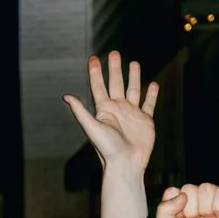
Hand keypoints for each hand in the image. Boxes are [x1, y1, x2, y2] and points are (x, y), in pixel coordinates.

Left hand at [62, 51, 157, 180]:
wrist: (126, 163)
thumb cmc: (107, 148)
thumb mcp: (91, 127)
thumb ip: (80, 111)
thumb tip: (66, 96)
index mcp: (104, 109)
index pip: (98, 86)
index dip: (95, 72)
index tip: (94, 58)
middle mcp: (117, 109)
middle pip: (115, 83)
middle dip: (114, 68)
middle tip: (114, 53)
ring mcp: (132, 114)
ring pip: (132, 89)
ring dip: (133, 76)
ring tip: (133, 63)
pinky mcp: (145, 120)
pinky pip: (148, 103)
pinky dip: (151, 94)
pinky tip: (153, 84)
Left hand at [154, 183, 218, 217]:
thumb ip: (163, 210)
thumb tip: (180, 194)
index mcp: (181, 204)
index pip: (174, 191)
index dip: (176, 206)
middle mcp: (198, 198)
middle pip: (189, 188)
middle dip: (190, 209)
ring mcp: (215, 197)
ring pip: (206, 188)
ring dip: (205, 209)